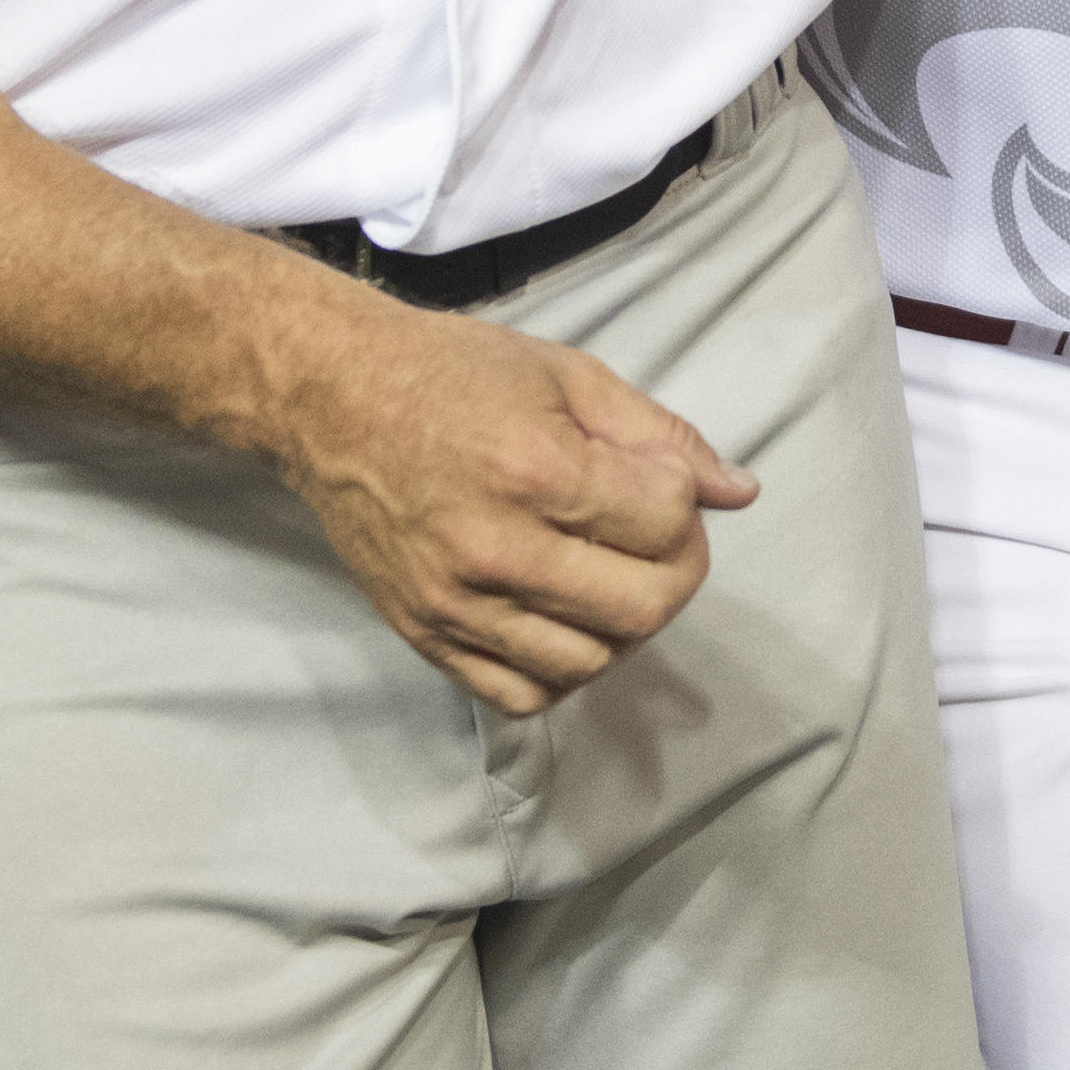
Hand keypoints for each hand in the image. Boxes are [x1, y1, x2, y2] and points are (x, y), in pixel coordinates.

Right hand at [269, 301, 758, 716]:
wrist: (331, 400)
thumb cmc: (452, 374)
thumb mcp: (567, 374)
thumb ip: (660, 435)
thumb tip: (739, 492)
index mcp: (535, 469)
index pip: (665, 522)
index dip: (684, 501)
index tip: (659, 478)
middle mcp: (494, 548)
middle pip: (641, 608)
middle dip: (676, 572)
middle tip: (655, 536)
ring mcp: (454, 604)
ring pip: (588, 663)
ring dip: (624, 626)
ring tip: (611, 575)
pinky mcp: (424, 635)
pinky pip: (520, 696)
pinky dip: (561, 671)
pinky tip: (564, 620)